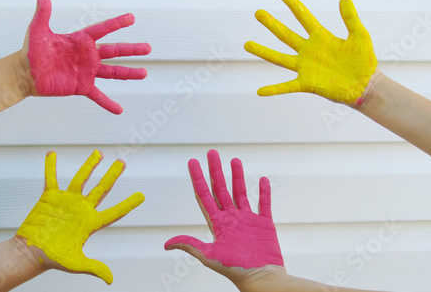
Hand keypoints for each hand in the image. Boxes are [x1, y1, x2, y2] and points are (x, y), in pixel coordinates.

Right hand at [16, 150, 144, 283]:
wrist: (30, 252)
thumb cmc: (53, 259)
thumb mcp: (75, 264)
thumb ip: (93, 267)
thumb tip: (110, 280)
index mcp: (91, 223)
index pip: (114, 212)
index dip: (128, 204)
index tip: (142, 195)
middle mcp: (82, 209)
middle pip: (102, 189)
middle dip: (112, 175)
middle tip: (122, 163)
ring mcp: (67, 201)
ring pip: (81, 178)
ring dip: (90, 165)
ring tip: (99, 153)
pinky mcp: (49, 197)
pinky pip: (51, 178)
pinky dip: (51, 166)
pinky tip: (52, 153)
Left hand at [22, 0, 150, 113]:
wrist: (26, 74)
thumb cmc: (32, 51)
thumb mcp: (38, 30)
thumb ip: (43, 12)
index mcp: (81, 40)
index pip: (103, 30)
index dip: (117, 24)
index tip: (132, 18)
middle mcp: (88, 55)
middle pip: (115, 51)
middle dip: (132, 50)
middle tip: (148, 48)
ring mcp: (87, 72)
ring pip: (113, 72)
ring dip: (129, 73)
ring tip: (144, 73)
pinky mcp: (82, 86)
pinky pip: (98, 96)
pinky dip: (108, 103)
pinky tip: (119, 110)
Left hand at [164, 149, 283, 285]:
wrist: (260, 278)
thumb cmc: (234, 269)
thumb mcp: (209, 255)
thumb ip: (190, 245)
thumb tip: (166, 243)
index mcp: (217, 223)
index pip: (204, 195)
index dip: (197, 178)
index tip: (192, 162)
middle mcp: (230, 218)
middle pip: (220, 188)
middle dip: (215, 170)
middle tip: (212, 152)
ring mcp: (247, 219)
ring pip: (241, 192)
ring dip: (238, 176)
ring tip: (234, 160)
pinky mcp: (264, 223)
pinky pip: (264, 203)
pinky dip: (264, 192)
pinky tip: (263, 179)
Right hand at [245, 0, 377, 104]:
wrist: (366, 86)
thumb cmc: (364, 62)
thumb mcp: (359, 36)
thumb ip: (350, 19)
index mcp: (321, 38)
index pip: (303, 17)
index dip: (293, 4)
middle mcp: (309, 51)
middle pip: (286, 35)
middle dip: (272, 24)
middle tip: (258, 13)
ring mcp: (305, 67)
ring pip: (279, 58)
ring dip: (263, 52)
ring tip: (247, 44)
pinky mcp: (306, 83)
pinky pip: (286, 87)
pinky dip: (273, 89)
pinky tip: (259, 91)